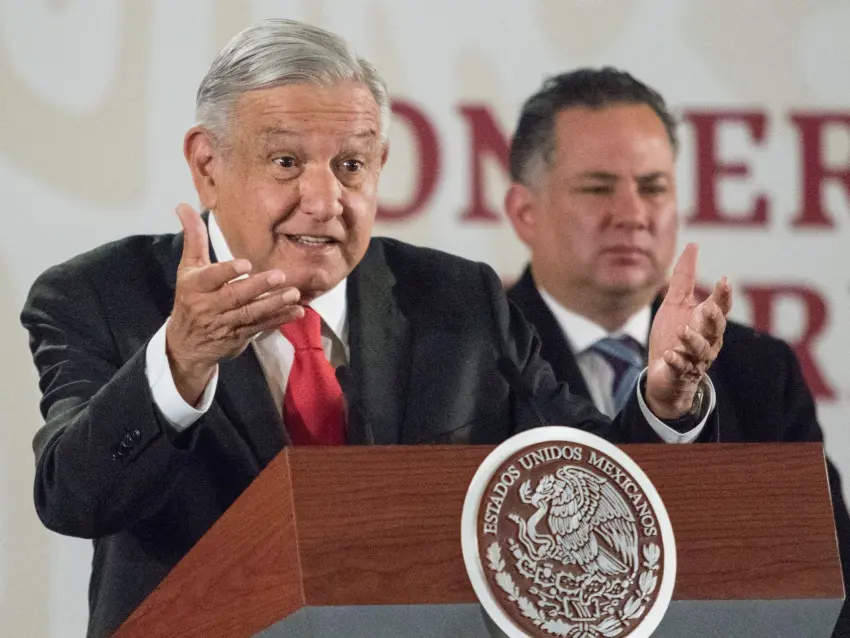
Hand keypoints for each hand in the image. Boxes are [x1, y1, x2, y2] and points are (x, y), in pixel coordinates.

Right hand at [165, 204, 303, 404]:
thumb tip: (182, 205)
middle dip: (257, 287)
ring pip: (250, 313)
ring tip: (293, 294)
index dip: (227, 272)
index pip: (211, 278)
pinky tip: (297, 312)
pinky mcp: (239, 336)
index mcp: (196, 286)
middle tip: (280, 276)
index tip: (246, 264)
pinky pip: (260, 327)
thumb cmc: (190, 298)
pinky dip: (279, 320)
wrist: (186, 343)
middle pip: (235, 297)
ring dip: (273, 304)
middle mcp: (209, 306)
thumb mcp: (188, 268)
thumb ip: (193, 238)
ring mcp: (225, 323)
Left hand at [645, 243, 731, 418]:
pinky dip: (677, 362)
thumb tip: (693, 246)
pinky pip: (681, 368)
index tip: (724, 280)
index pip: (720, 307)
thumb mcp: (676, 303)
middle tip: (709, 308)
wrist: (662, 373)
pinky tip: (670, 355)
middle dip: (715, 319)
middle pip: (716, 329)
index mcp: (707, 322)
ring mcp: (695, 359)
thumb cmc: (673, 335)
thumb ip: (685, 277)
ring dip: (693, 340)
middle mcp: (707, 340)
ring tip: (682, 330)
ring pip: (701, 350)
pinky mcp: (680, 374)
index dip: (724, 295)